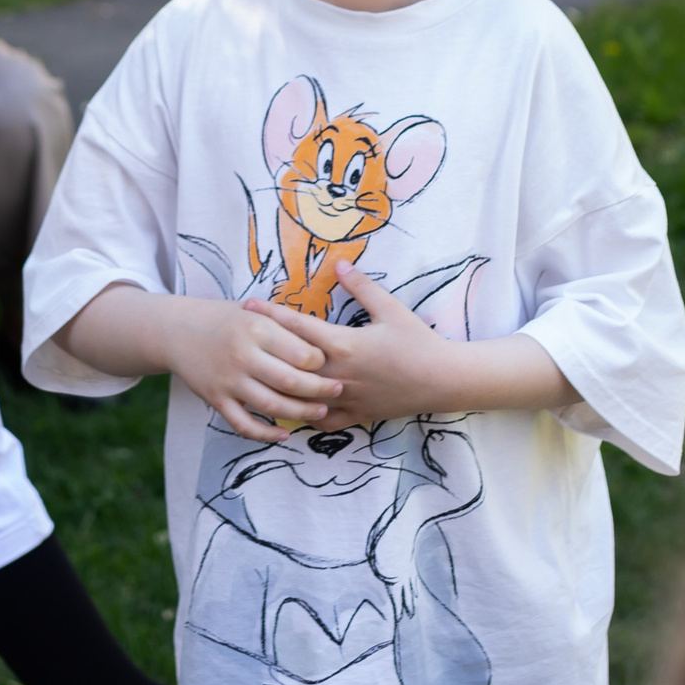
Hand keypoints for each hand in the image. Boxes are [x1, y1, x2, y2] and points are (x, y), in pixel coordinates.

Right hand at [160, 297, 341, 444]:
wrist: (179, 330)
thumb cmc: (227, 319)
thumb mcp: (256, 312)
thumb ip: (286, 326)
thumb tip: (325, 342)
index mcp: (257, 329)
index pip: (302, 353)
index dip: (322, 362)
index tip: (330, 363)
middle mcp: (243, 355)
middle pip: (292, 382)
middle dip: (321, 390)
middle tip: (337, 390)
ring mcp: (228, 380)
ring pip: (272, 406)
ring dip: (302, 413)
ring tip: (320, 411)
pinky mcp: (216, 399)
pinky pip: (244, 425)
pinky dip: (266, 434)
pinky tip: (283, 434)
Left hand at [254, 261, 453, 425]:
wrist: (444, 379)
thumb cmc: (418, 341)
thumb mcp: (391, 309)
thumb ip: (362, 287)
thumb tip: (339, 263)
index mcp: (345, 344)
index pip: (298, 327)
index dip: (271, 315)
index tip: (248, 306)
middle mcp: (338, 373)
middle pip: (290, 362)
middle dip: (264, 349)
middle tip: (241, 339)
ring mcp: (345, 398)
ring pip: (300, 397)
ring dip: (277, 386)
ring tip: (254, 376)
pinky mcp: (356, 415)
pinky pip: (322, 420)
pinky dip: (304, 415)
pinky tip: (290, 409)